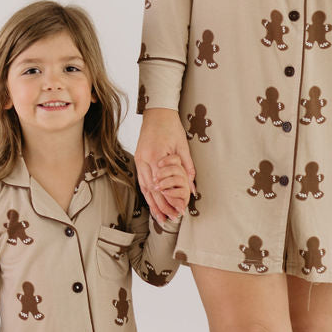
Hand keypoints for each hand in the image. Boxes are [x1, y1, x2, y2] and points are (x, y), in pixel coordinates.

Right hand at [136, 108, 195, 224]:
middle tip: (171, 219)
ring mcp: (139, 159)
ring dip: (153, 204)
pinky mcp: (138, 159)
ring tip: (160, 218)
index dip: (170, 199)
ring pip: (144, 188)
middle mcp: (145, 159)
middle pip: (152, 189)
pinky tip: (152, 203)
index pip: (162, 184)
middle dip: (162, 206)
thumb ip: (187, 168)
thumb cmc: (171, 126)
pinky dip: (147, 194)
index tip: (179, 210)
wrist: (157, 112)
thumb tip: (192, 188)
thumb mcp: (183, 146)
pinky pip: (141, 181)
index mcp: (156, 155)